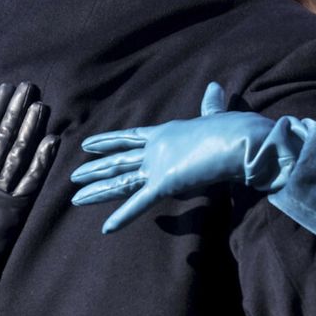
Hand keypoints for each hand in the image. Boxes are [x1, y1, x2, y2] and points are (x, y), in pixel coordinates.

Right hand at [0, 82, 59, 310]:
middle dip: (17, 110)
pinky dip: (43, 160)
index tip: (7, 89)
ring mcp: (1, 192)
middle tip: (30, 86)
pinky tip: (53, 140)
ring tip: (42, 105)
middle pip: (4, 137)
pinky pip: (33, 180)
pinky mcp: (17, 209)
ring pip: (19, 153)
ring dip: (32, 128)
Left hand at [69, 82, 300, 232]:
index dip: (108, 141)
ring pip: (121, 181)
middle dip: (95, 170)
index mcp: (166, 132)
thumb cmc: (234, 129)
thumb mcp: (218, 117)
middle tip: (73, 177)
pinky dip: (124, 217)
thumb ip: (211, 107)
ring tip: (75, 199)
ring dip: (98, 191)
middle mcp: (156, 148)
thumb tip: (216, 87)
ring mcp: (158, 165)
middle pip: (119, 161)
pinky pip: (140, 203)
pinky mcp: (165, 183)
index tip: (89, 144)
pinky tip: (106, 228)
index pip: (130, 138)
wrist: (241, 138)